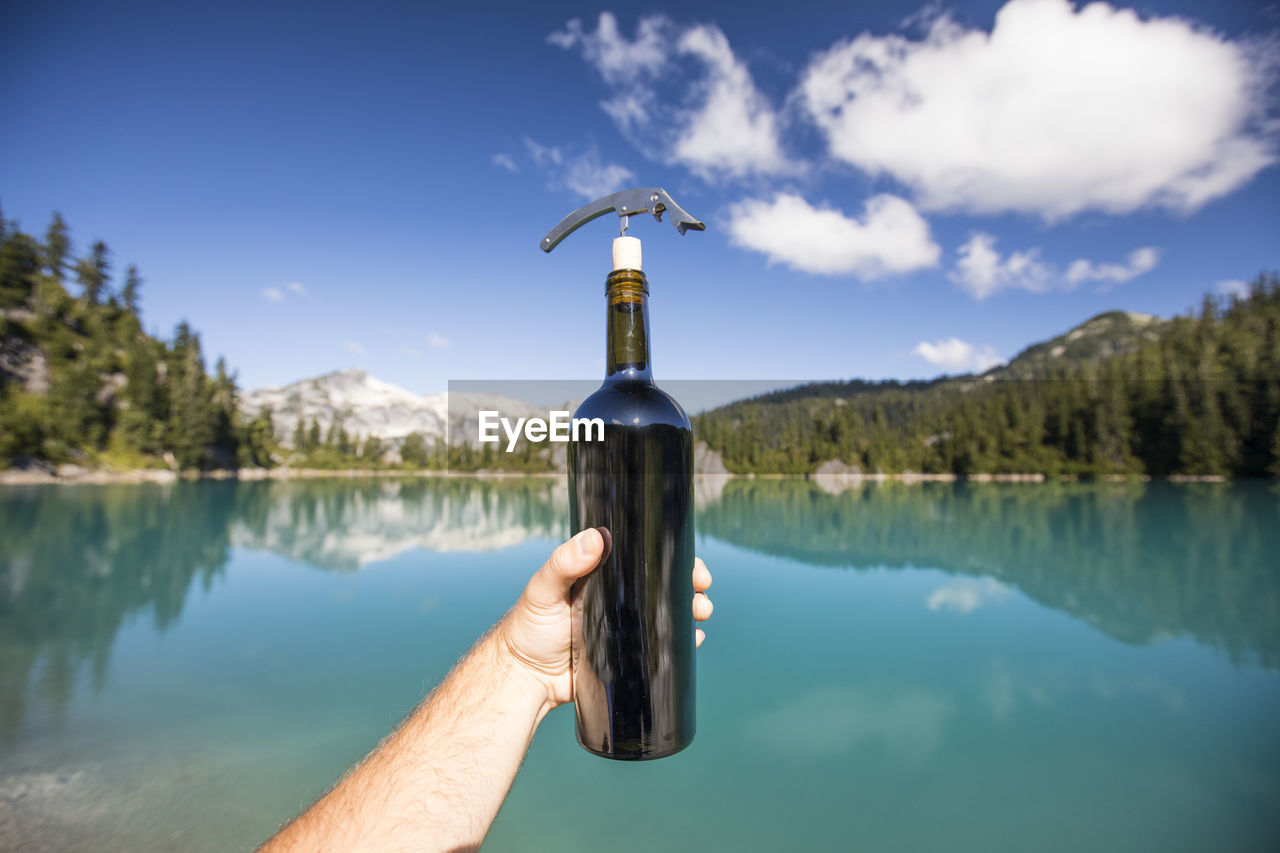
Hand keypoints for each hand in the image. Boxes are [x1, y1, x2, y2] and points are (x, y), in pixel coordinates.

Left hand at [499, 527, 713, 712]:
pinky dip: (683, 642)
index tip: (689, 561)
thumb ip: (564, 563)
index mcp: (601, 576)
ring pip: (668, 614)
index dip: (670, 558)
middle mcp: (617, 599)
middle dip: (689, 585)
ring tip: (701, 613)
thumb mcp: (543, 590)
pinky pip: (662, 647)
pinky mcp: (628, 656)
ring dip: (691, 610)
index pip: (643, 559)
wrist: (525, 679)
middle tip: (702, 590)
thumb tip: (595, 538)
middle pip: (663, 586)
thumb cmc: (527, 629)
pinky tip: (695, 639)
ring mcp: (625, 628)